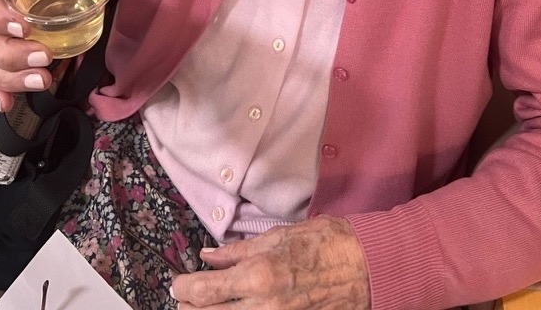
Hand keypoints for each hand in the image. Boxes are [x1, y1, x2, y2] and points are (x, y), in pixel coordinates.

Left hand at [172, 218, 371, 309]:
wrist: (364, 267)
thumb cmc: (320, 244)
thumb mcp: (273, 238)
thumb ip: (235, 253)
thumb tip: (207, 257)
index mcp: (258, 277)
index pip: (205, 291)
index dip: (184, 290)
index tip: (176, 287)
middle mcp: (266, 307)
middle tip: (184, 302)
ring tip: (205, 309)